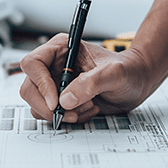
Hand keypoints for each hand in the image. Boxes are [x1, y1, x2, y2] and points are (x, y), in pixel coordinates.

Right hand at [19, 33, 155, 122]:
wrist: (137, 83)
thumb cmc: (128, 70)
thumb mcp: (114, 73)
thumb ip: (91, 83)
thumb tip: (65, 99)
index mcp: (60, 49)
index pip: (33, 64)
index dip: (40, 84)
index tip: (56, 101)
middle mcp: (53, 66)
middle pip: (30, 88)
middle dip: (48, 106)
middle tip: (71, 113)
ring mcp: (55, 84)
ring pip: (37, 104)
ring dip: (61, 113)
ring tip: (87, 107)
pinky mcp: (61, 100)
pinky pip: (51, 115)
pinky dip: (68, 118)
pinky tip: (87, 110)